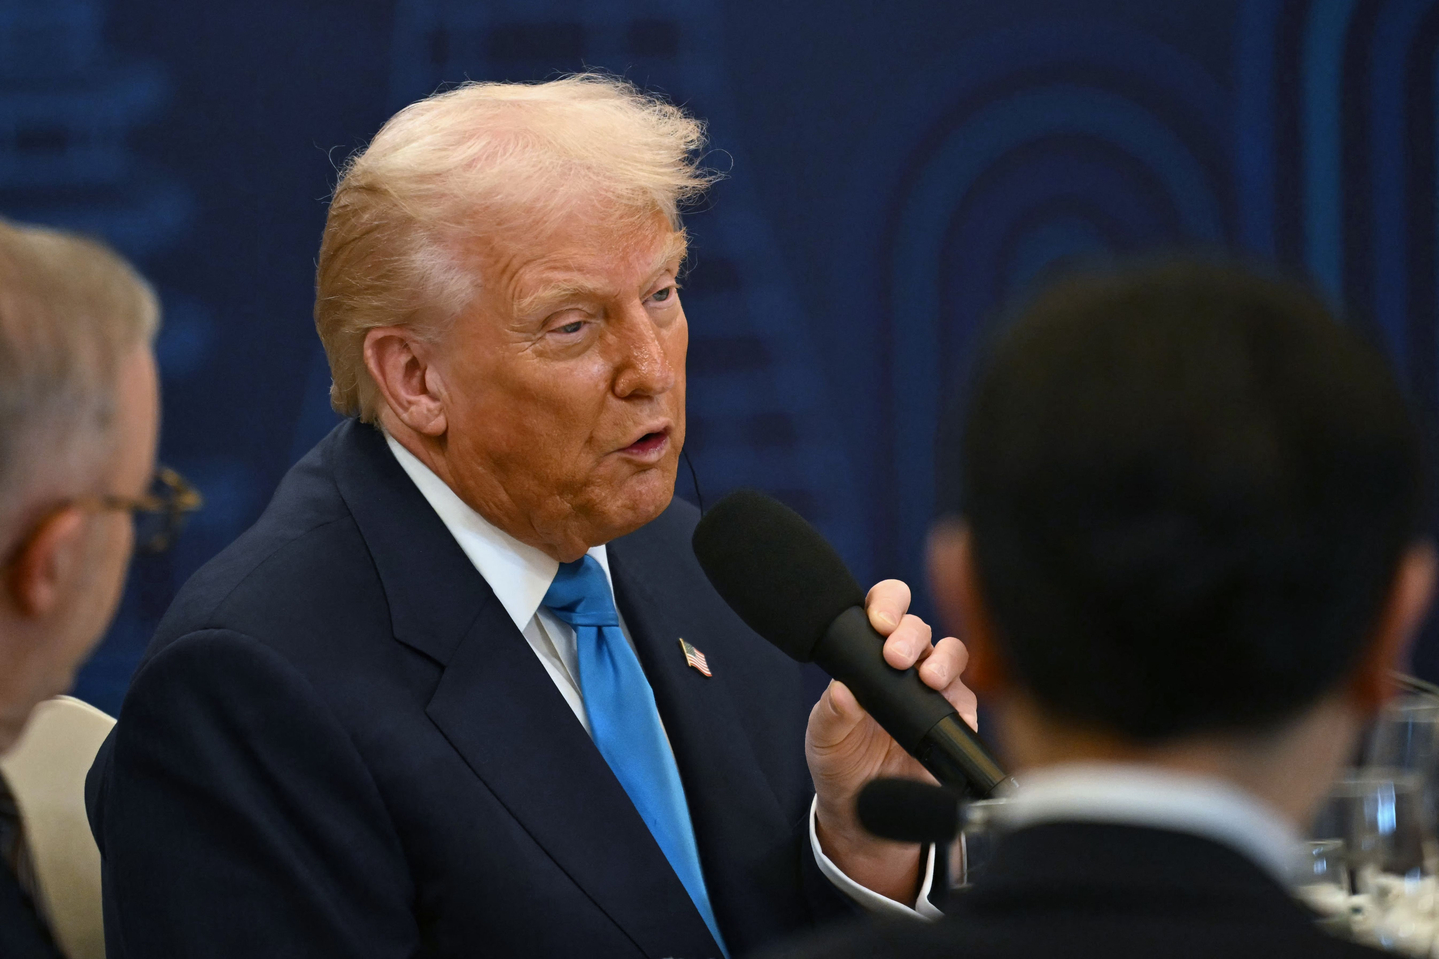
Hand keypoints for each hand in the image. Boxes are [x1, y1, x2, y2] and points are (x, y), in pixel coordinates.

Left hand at [806, 579, 976, 903]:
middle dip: (909, 633)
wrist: (864, 814)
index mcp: (870, 655)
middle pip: (920, 626)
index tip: (877, 621)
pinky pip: (967, 696)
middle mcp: (906, 665)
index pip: (884, 610)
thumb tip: (842, 690)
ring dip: (940, 658)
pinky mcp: (956, 718)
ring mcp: (934, 689)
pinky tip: (946, 704)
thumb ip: (830, 714)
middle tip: (895, 656)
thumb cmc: (840, 764)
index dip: (886, 604)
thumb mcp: (824, 739)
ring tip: (926, 678)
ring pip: (950, 652)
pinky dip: (959, 696)